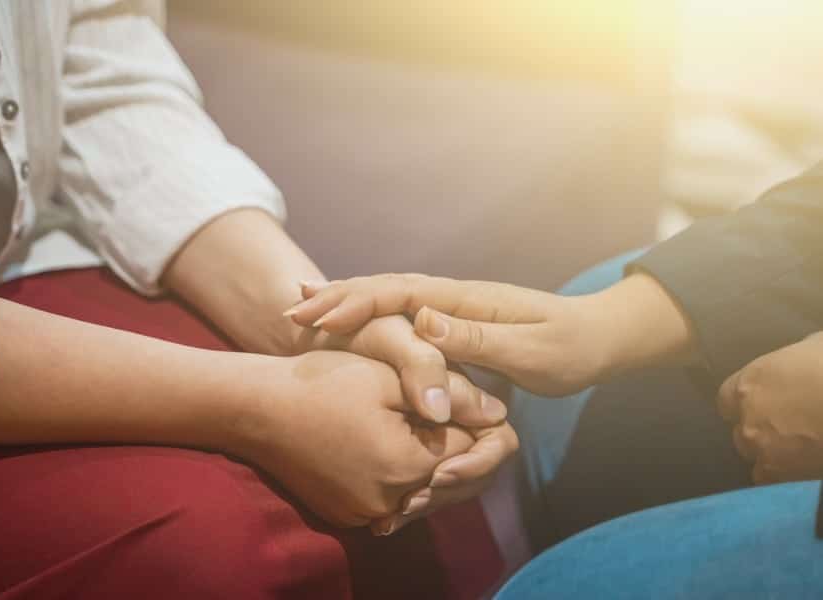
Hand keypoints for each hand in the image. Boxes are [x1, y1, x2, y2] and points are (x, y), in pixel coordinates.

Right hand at [286, 272, 694, 395]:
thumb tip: (423, 321)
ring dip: (347, 301)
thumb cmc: (570, 350)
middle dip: (339, 297)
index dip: (358, 302)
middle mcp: (453, 298)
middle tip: (291, 309)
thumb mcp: (531, 352)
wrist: (597, 338)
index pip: (402, 295)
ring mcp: (452, 308)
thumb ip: (479, 338)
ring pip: (389, 297)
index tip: (320, 316)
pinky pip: (402, 314)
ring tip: (304, 309)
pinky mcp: (453, 323)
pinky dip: (370, 313)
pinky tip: (351, 322)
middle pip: (386, 288)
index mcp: (466, 302)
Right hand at [289, 300, 516, 531]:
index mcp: (408, 465)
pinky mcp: (348, 516)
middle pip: (457, 480)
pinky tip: (397, 445)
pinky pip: (397, 502)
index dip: (481, 420)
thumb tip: (498, 413)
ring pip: (428, 493)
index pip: (474, 449)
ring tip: (424, 423)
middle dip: (465, 445)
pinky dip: (405, 478)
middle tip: (452, 408)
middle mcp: (391, 502)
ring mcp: (367, 514)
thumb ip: (451, 395)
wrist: (257, 407)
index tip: (471, 397)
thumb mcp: (390, 374)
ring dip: (435, 462)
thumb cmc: (323, 381)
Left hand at [717, 332, 822, 484]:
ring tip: (798, 453)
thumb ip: (796, 359)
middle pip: (740, 431)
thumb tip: (802, 360)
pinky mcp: (779, 475)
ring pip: (754, 458)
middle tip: (787, 431)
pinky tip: (802, 470)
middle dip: (759, 432)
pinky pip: (770, 482)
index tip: (761, 408)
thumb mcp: (815, 347)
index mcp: (750, 383)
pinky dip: (783, 478)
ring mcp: (760, 448)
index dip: (743, 406)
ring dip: (770, 456)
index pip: (726, 399)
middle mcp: (746, 417)